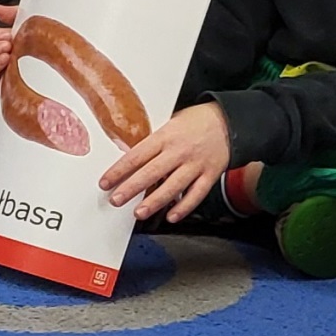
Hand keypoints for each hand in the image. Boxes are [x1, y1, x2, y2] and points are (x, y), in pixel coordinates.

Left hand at [100, 101, 232, 219]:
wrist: (230, 120)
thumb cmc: (197, 121)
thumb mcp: (170, 124)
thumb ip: (154, 143)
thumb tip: (132, 161)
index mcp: (165, 136)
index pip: (136, 155)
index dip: (118, 170)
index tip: (105, 182)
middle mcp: (179, 151)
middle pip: (151, 173)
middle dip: (131, 188)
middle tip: (116, 200)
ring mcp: (196, 164)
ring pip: (172, 186)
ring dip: (154, 202)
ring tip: (139, 213)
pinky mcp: (210, 174)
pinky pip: (196, 194)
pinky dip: (184, 207)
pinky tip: (171, 216)